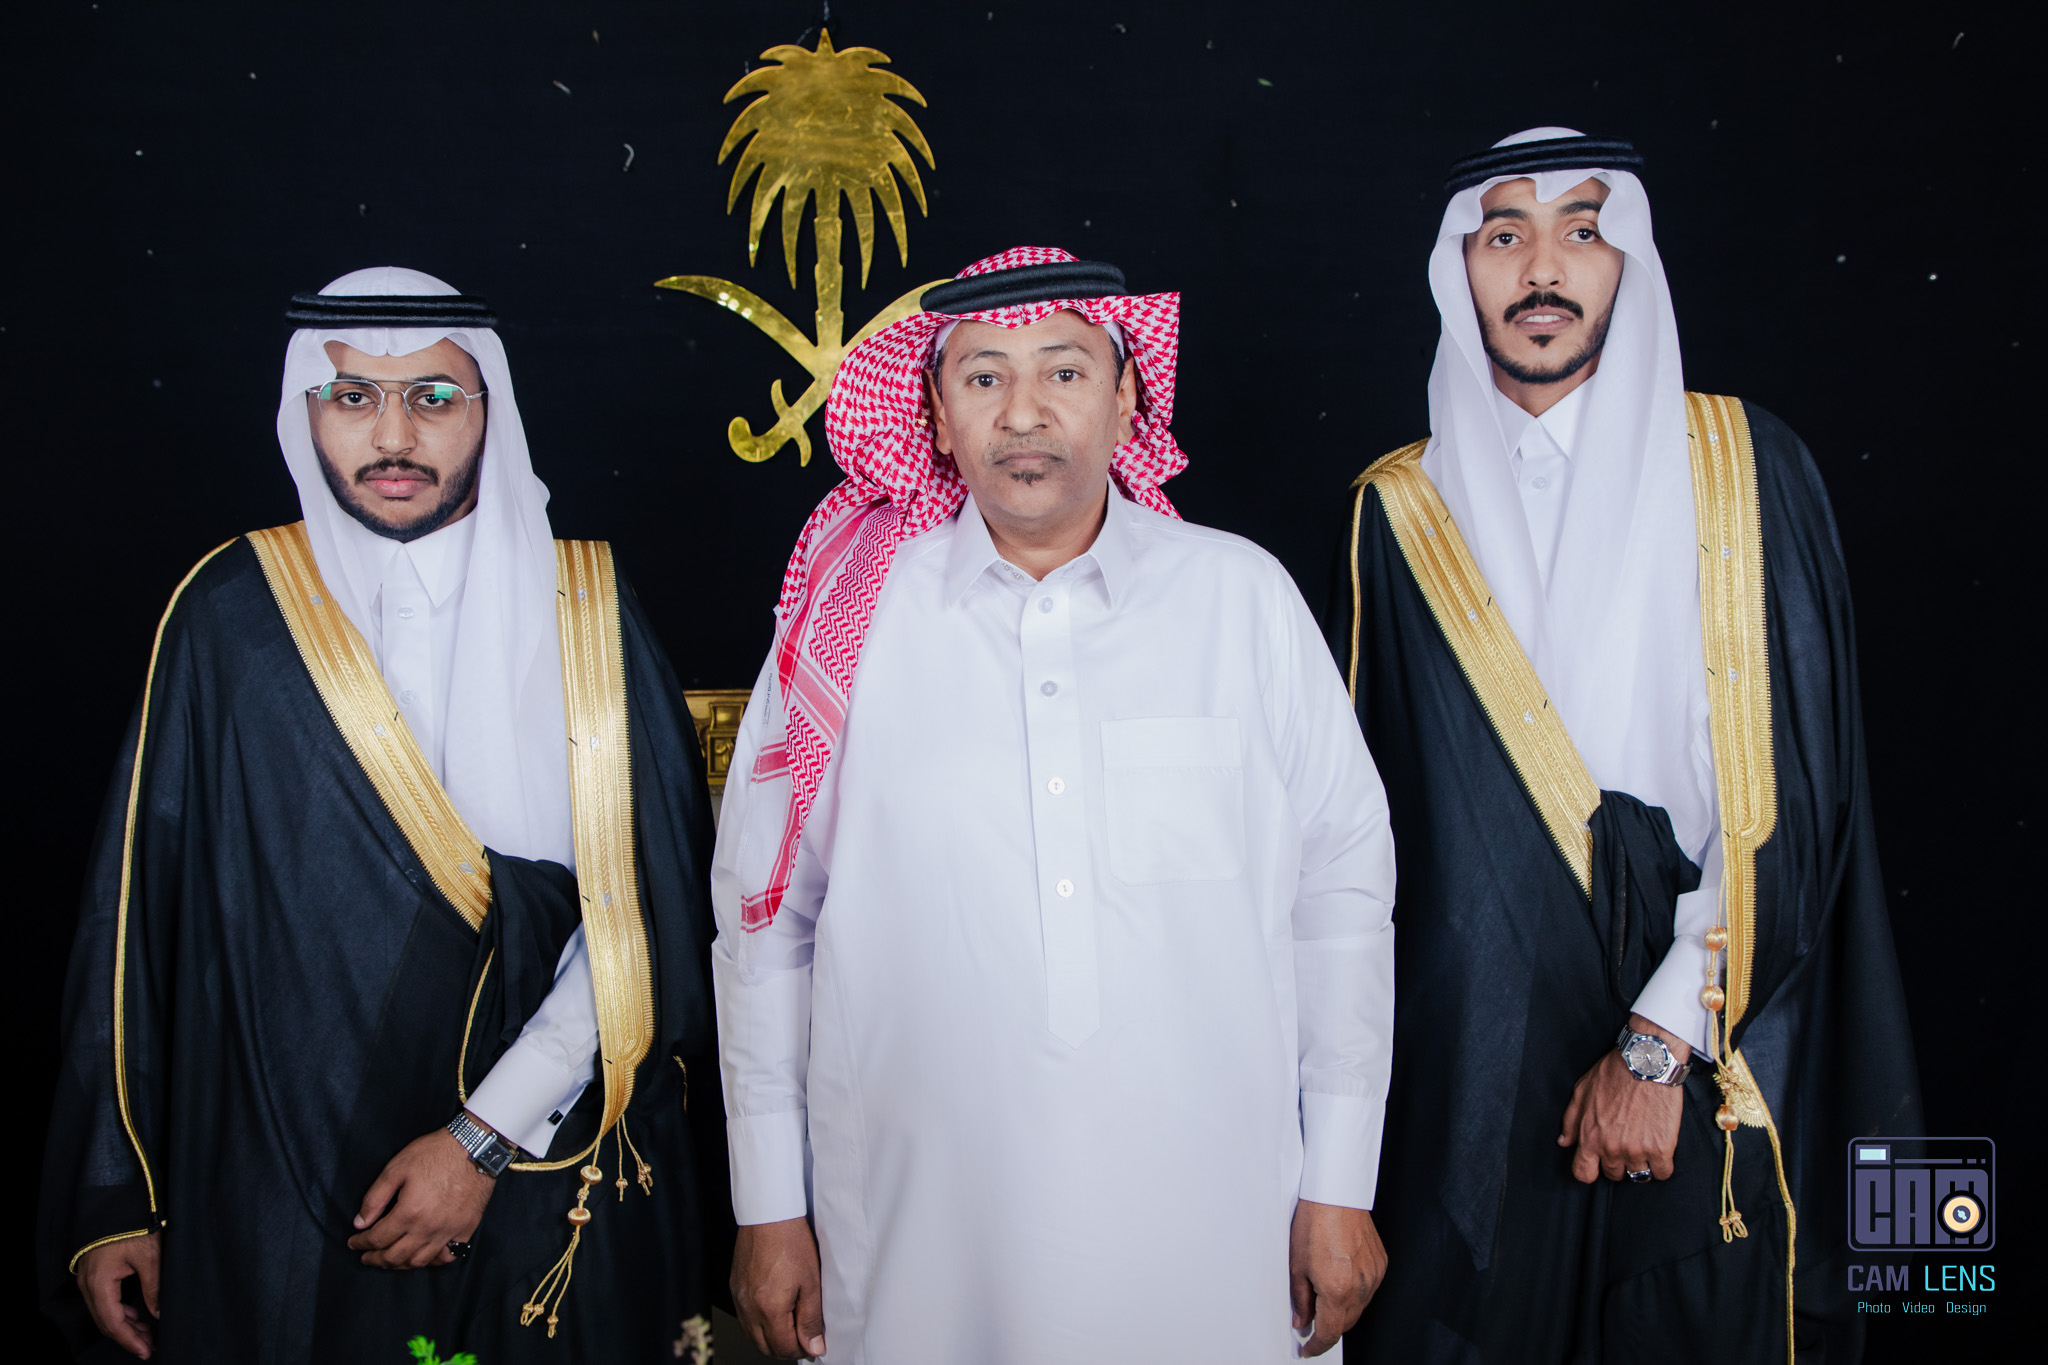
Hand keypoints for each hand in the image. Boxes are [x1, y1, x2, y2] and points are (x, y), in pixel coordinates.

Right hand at [76, 1232, 160, 1357]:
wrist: (115, 1199)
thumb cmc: (133, 1224)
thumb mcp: (149, 1255)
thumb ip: (154, 1287)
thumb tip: (159, 1314)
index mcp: (99, 1282)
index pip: (112, 1322)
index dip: (129, 1340)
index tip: (146, 1351)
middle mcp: (88, 1284)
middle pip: (106, 1320)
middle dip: (128, 1336)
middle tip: (150, 1346)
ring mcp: (88, 1278)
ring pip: (105, 1312)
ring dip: (125, 1325)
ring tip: (148, 1334)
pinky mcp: (94, 1272)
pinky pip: (104, 1300)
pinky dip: (120, 1311)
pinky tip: (136, 1316)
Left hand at [346, 1121, 497, 1267]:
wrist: (475, 1147)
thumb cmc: (434, 1153)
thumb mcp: (396, 1168)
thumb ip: (375, 1198)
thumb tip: (360, 1222)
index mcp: (409, 1212)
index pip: (377, 1238)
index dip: (360, 1242)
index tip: (353, 1242)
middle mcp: (428, 1228)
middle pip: (395, 1256)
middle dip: (375, 1259)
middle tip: (366, 1257)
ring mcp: (449, 1231)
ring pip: (419, 1261)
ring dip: (399, 1264)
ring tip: (389, 1260)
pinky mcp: (466, 1229)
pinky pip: (447, 1256)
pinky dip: (432, 1261)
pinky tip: (424, 1256)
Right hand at [731, 1216, 825, 1359]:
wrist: (768, 1214)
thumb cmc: (791, 1241)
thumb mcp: (811, 1283)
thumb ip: (811, 1319)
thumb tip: (814, 1347)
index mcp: (768, 1308)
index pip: (783, 1347)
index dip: (801, 1350)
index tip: (813, 1345)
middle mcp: (749, 1307)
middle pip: (764, 1346)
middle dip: (785, 1349)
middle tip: (803, 1340)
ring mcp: (739, 1297)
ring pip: (751, 1334)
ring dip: (770, 1338)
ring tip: (790, 1328)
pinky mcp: (735, 1286)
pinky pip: (744, 1317)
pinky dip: (758, 1324)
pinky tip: (772, 1314)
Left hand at [1288, 1199, 1385, 1356]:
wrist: (1336, 1194)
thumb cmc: (1314, 1222)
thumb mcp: (1296, 1265)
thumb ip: (1300, 1299)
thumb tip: (1302, 1321)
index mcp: (1337, 1290)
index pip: (1329, 1333)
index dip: (1316, 1346)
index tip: (1307, 1348)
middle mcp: (1360, 1287)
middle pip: (1345, 1323)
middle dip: (1328, 1327)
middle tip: (1310, 1321)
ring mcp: (1373, 1276)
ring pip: (1358, 1308)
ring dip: (1342, 1310)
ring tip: (1323, 1294)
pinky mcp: (1380, 1264)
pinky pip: (1368, 1289)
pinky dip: (1354, 1292)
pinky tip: (1340, 1278)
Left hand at [1558, 1014, 1687, 1182]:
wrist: (1646, 1062)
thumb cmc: (1613, 1073)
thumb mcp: (1582, 1092)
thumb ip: (1571, 1121)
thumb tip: (1564, 1142)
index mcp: (1590, 1137)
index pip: (1583, 1173)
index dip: (1590, 1170)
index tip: (1598, 1164)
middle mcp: (1611, 1149)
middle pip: (1613, 1175)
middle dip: (1617, 1162)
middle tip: (1625, 1145)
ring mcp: (1637, 1151)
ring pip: (1638, 1175)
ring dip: (1640, 1163)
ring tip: (1644, 1145)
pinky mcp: (1662, 1148)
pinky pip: (1662, 1173)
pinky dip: (1662, 1165)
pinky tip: (1659, 1150)